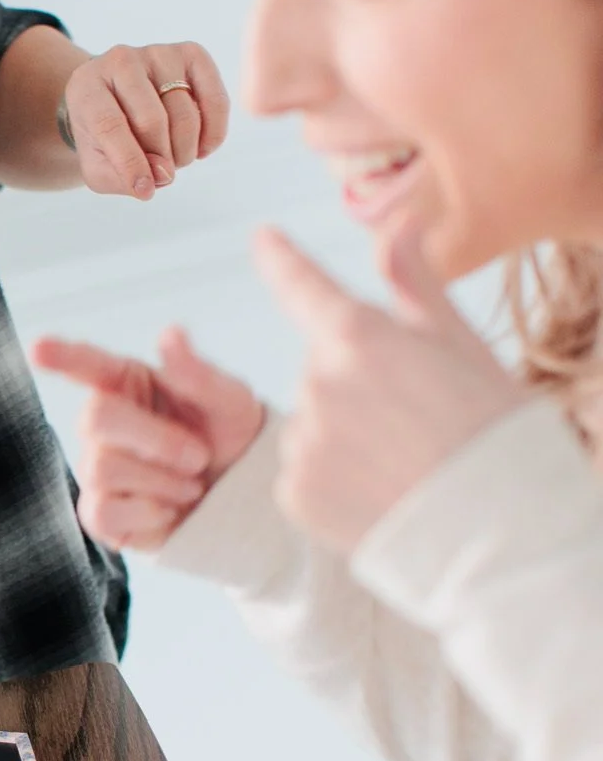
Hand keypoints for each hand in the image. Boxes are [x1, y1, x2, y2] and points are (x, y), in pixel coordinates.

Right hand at [33, 328, 264, 549]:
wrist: (241, 494)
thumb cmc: (227, 436)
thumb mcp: (227, 398)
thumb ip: (196, 371)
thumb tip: (170, 334)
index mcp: (127, 381)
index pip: (86, 364)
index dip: (61, 356)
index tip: (37, 348)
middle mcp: (102, 422)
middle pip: (96, 417)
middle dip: (155, 440)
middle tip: (198, 456)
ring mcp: (96, 467)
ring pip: (104, 468)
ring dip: (162, 480)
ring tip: (191, 483)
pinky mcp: (99, 514)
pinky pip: (103, 511)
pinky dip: (148, 512)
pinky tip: (170, 509)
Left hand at [61, 42, 228, 200]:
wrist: (120, 100)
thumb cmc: (105, 138)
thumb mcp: (98, 166)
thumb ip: (120, 178)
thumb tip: (163, 174)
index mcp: (87, 87)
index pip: (110, 125)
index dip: (130, 162)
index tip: (145, 189)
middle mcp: (120, 60)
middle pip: (151, 120)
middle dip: (161, 159)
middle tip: (160, 171)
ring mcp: (157, 53)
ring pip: (184, 114)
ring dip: (184, 152)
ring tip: (174, 158)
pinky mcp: (190, 54)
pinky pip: (215, 99)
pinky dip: (214, 133)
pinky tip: (202, 148)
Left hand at [255, 226, 525, 551]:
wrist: (498, 534)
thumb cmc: (493, 433)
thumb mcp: (462, 346)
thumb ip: (414, 285)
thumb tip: (398, 225)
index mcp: (358, 337)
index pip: (304, 287)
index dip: (281, 261)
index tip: (262, 238)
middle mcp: (317, 382)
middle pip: (323, 367)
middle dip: (358, 382)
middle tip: (417, 418)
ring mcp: (301, 440)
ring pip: (313, 422)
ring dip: (345, 433)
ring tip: (402, 462)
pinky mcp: (293, 493)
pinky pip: (304, 472)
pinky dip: (332, 479)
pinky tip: (378, 491)